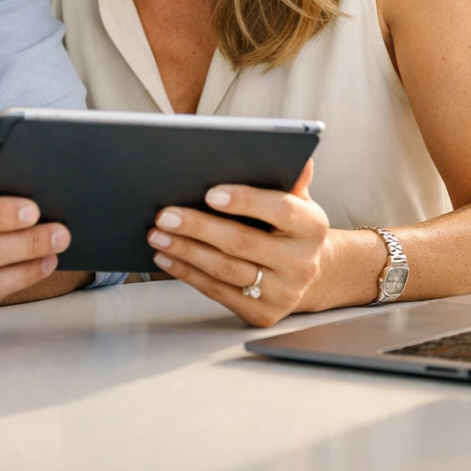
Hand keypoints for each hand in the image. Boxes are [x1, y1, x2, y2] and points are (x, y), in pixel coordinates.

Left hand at [146, 159, 327, 325]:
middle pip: (243, 242)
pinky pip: (218, 291)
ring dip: (185, 251)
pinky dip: (188, 273)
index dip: (245, 200)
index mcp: (312, 226)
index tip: (210, 193)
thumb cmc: (291, 229)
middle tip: (165, 215)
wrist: (308, 275)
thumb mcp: (297, 200)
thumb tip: (298, 157)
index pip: (281, 209)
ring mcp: (283, 293)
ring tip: (158, 235)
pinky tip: (167, 258)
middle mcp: (301, 263)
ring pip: (225, 269)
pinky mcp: (262, 314)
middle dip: (198, 227)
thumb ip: (291, 178)